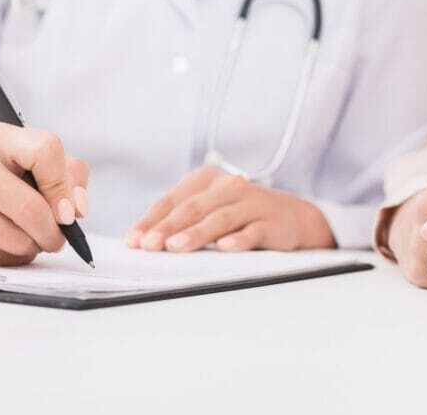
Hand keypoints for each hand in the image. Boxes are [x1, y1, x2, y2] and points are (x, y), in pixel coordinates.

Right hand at [0, 122, 89, 265]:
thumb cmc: (2, 177)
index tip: (69, 211)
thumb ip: (69, 176)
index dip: (63, 187)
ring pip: (16, 239)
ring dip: (33, 246)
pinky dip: (9, 257)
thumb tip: (76, 208)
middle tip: (57, 237)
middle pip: (30, 208)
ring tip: (27, 235)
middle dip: (52, 231)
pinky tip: (1, 241)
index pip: (45, 151)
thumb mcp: (38, 162)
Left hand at [125, 166, 334, 252]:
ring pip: (219, 218)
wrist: (292, 217)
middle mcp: (228, 186)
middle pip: (192, 208)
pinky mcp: (271, 221)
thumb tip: (143, 242)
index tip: (134, 241)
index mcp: (206, 180)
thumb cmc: (241, 215)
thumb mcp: (210, 209)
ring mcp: (251, 202)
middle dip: (167, 228)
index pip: (172, 200)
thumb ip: (182, 221)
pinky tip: (225, 247)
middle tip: (149, 245)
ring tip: (176, 247)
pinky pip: (253, 231)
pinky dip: (238, 239)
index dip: (151, 220)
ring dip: (196, 234)